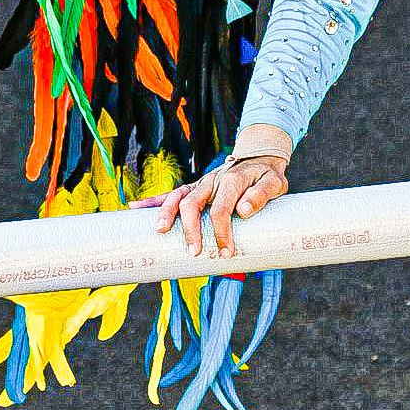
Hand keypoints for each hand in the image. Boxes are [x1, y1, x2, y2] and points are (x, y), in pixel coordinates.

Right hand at [154, 154, 289, 258]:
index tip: (225, 252)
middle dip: (190, 228)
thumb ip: (261, 195)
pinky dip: (153, 200)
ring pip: (178, 196)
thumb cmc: (267, 175)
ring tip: (159, 231)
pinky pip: (172, 193)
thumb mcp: (275, 183)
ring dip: (166, 213)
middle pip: (193, 203)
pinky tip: (135, 208)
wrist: (261, 157)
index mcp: (231, 180)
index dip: (221, 232)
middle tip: (194, 251)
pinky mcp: (195, 188)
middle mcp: (212, 180)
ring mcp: (201, 184)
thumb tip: (243, 210)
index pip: (221, 208)